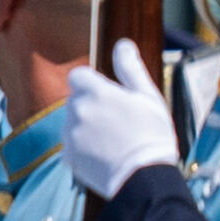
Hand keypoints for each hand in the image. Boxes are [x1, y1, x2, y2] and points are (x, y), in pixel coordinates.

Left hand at [74, 43, 183, 199]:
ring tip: (114, 141)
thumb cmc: (152, 134)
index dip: (93, 85)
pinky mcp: (68, 155)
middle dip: (92, 107)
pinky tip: (105, 155)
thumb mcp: (148, 97)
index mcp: (95, 92)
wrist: (145, 177)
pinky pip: (72, 145)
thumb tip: (123, 44)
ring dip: (87, 127)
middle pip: (76, 100)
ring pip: (73, 123)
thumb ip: (130, 69)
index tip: (109, 97)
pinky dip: (84, 148)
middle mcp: (76, 110)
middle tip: (118, 122)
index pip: (79, 76)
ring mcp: (69, 134)